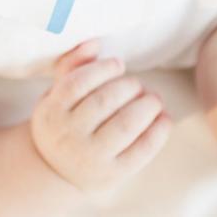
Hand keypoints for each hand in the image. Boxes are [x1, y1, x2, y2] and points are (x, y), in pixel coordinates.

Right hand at [30, 41, 171, 192]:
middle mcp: (68, 136)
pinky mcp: (112, 174)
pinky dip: (158, 132)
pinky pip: (141, 150)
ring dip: (146, 106)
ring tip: (154, 99)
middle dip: (128, 86)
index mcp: (51, 112)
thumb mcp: (57, 96)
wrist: (56, 173)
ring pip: (124, 124)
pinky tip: (165, 119)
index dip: (102, 69)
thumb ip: (72, 66)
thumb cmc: (62, 122)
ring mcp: (90, 157)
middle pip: (104, 101)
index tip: (119, 64)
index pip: (77, 83)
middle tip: (138, 84)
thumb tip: (94, 43)